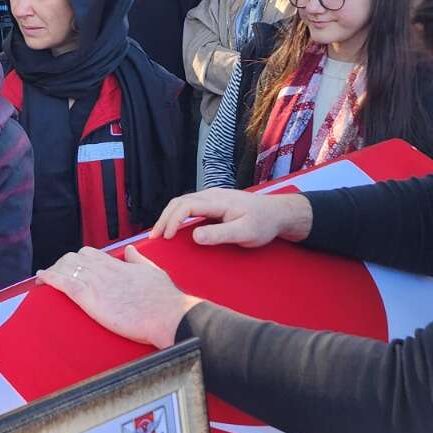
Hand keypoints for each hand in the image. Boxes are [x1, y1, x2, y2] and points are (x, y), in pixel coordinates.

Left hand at [37, 244, 198, 347]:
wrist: (168, 315)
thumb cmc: (165, 299)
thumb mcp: (153, 271)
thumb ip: (138, 260)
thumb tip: (130, 250)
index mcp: (118, 264)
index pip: (90, 254)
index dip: (77, 259)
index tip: (72, 266)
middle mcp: (104, 269)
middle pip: (74, 258)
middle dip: (62, 264)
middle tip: (57, 275)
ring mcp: (96, 283)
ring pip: (66, 268)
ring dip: (53, 271)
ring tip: (44, 278)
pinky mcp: (91, 298)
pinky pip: (64, 283)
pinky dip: (49, 279)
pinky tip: (40, 279)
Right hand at [151, 188, 312, 246]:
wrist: (277, 213)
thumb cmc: (263, 224)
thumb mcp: (245, 233)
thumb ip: (220, 234)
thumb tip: (195, 235)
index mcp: (218, 201)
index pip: (186, 206)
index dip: (173, 221)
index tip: (167, 238)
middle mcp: (212, 195)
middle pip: (179, 202)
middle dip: (164, 219)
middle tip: (154, 237)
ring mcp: (212, 197)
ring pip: (182, 202)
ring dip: (168, 216)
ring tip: (160, 233)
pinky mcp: (213, 202)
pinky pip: (189, 206)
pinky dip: (176, 215)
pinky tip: (174, 227)